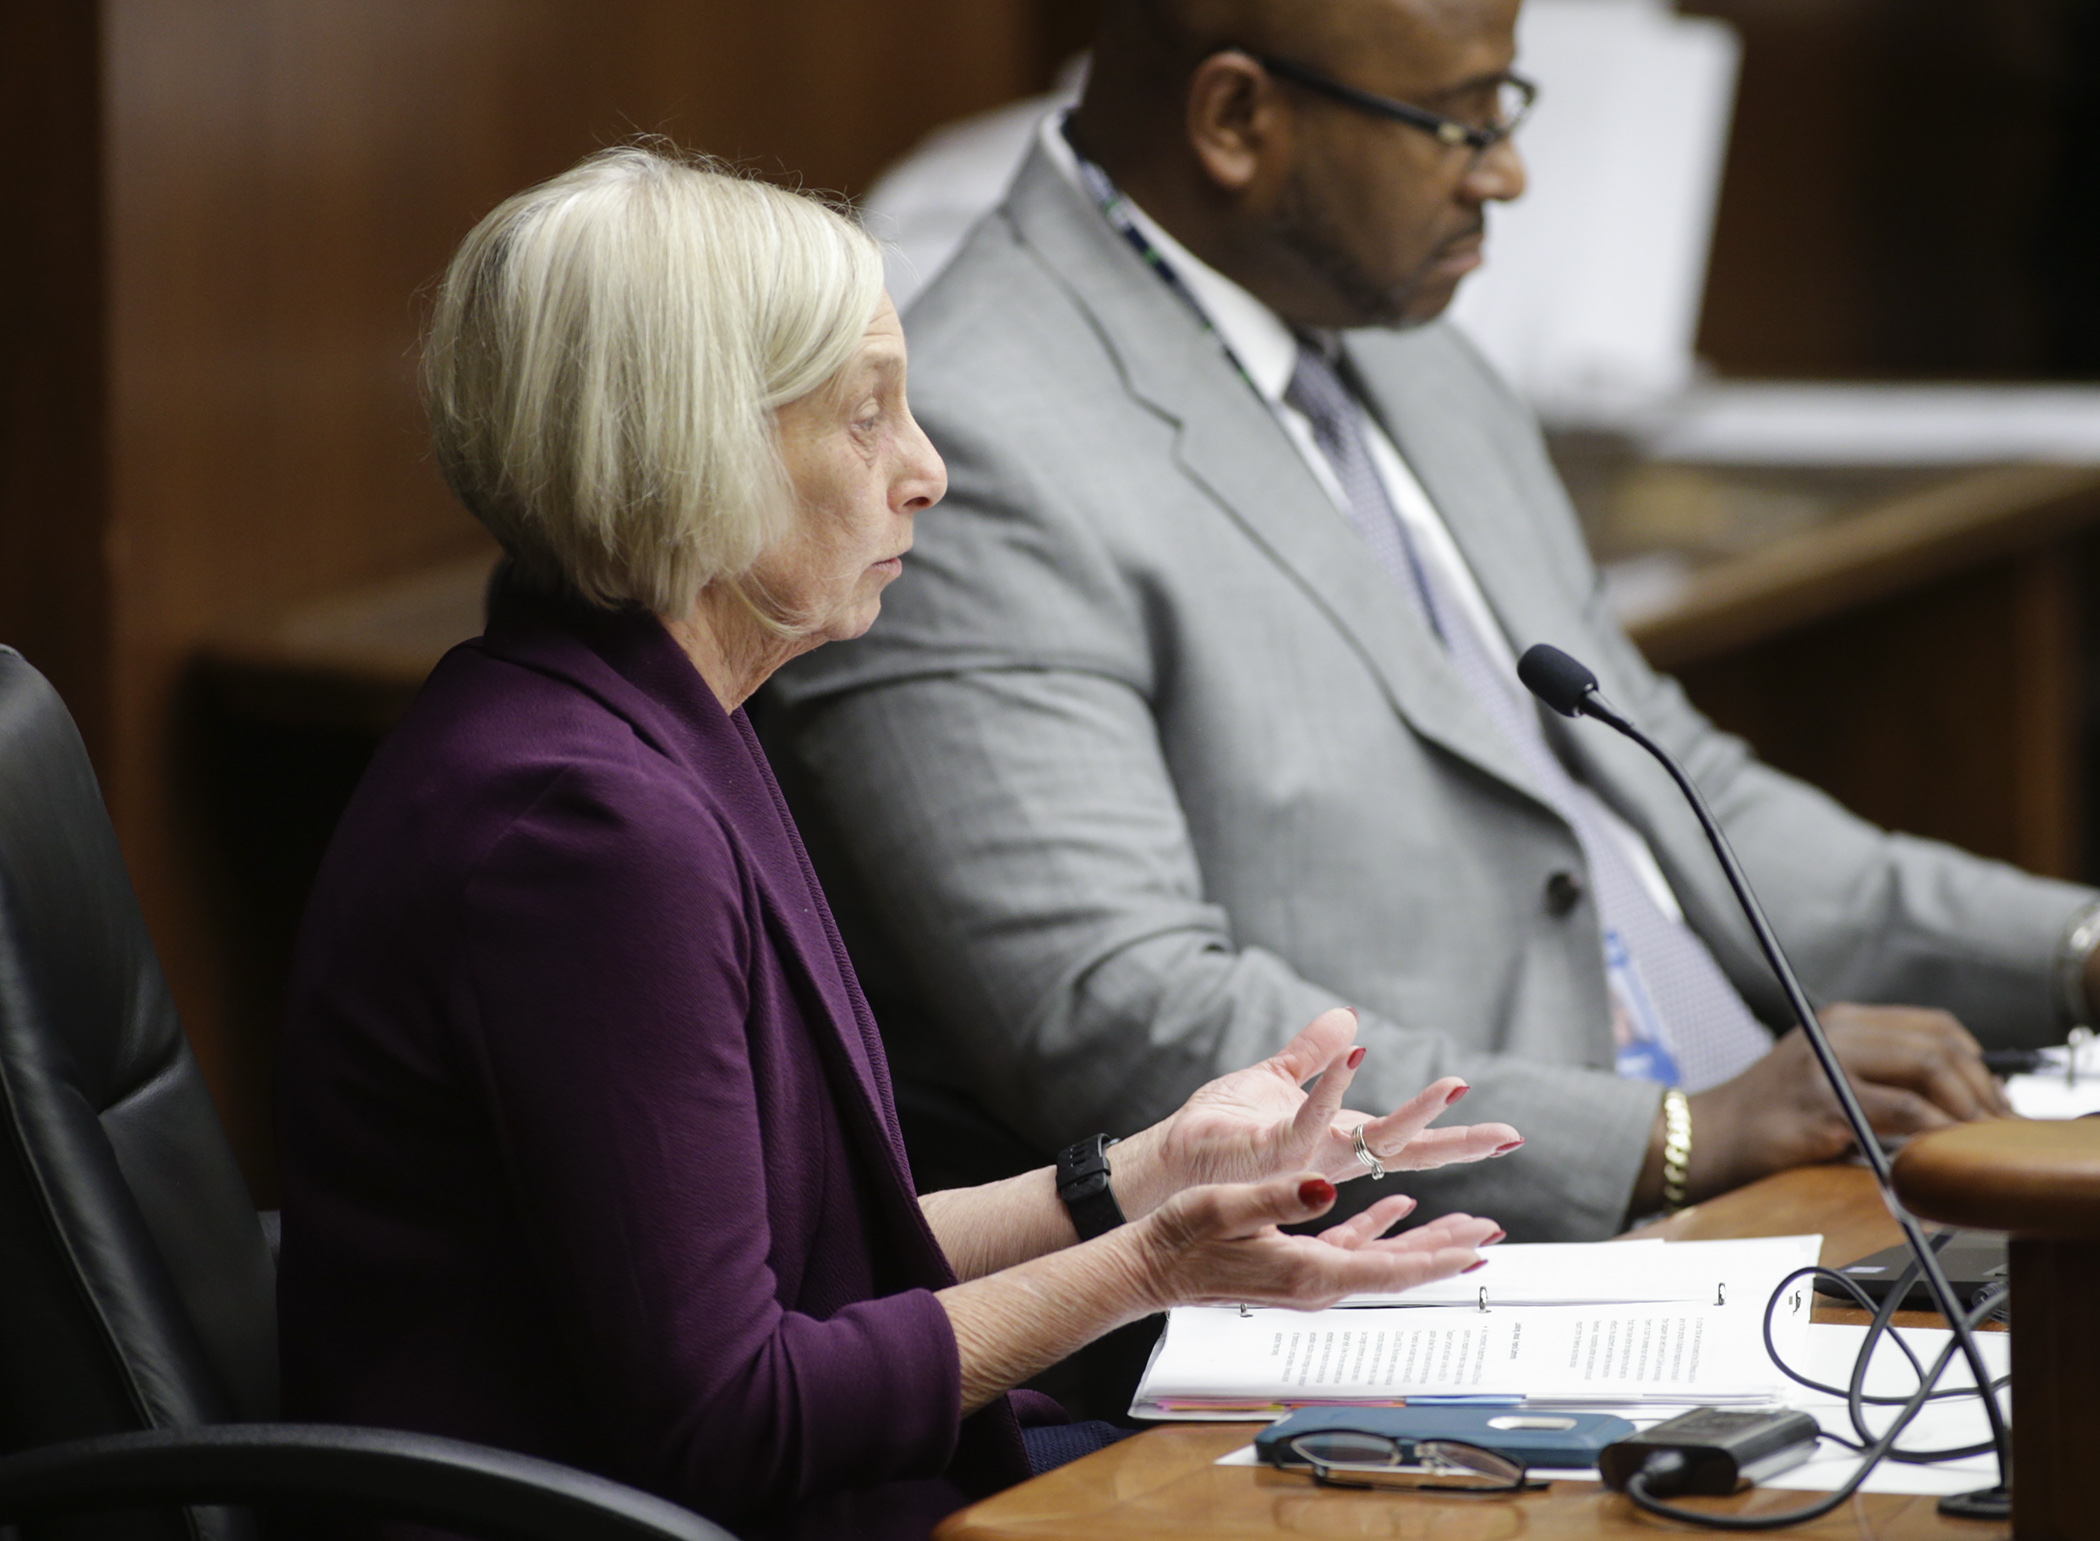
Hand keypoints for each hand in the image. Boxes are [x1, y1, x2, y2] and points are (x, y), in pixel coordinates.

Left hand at [1112, 1008, 1521, 1216]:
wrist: (1168, 1162)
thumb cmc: (1218, 1130)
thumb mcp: (1275, 1079)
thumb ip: (1313, 1053)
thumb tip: (1348, 1016)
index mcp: (1337, 1141)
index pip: (1407, 1140)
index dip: (1455, 1136)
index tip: (1507, 1134)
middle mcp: (1329, 1157)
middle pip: (1407, 1151)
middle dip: (1460, 1145)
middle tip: (1510, 1136)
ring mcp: (1303, 1159)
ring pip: (1370, 1141)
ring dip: (1412, 1114)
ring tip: (1453, 1087)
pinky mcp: (1269, 1150)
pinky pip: (1306, 1117)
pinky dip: (1330, 1084)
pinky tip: (1354, 1053)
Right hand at [1129, 1172, 1503, 1311]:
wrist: (1149, 1268)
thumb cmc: (1181, 1236)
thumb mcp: (1226, 1207)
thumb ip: (1278, 1197)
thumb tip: (1326, 1187)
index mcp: (1307, 1272)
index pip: (1390, 1270)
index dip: (1438, 1258)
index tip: (1478, 1247)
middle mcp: (1315, 1284)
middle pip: (1398, 1271)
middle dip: (1446, 1251)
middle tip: (1490, 1233)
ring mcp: (1307, 1280)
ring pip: (1382, 1261)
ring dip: (1424, 1242)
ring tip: (1464, 1224)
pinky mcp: (1294, 1268)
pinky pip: (1352, 1252)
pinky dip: (1381, 1230)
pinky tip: (1398, 1208)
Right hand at [1677, 1003, 2013, 1202]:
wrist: (1706, 1139)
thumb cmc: (1768, 1119)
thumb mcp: (1823, 1076)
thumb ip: (1878, 1073)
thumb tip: (1959, 1097)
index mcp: (1840, 1020)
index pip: (1934, 1025)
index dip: (1977, 1062)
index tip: (1994, 1100)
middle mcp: (1835, 1031)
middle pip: (1939, 1047)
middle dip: (1983, 1090)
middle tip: (1999, 1128)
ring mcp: (1828, 1064)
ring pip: (1929, 1071)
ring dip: (1969, 1110)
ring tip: (1982, 1141)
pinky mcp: (1823, 1104)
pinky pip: (1905, 1113)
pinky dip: (1938, 1133)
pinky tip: (1946, 1153)